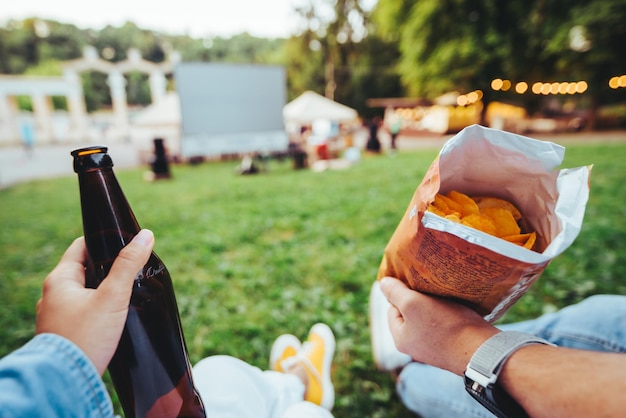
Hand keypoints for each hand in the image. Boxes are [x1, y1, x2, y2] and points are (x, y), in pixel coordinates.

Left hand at [36, 229, 154, 374]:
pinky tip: (113, 317)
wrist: (67, 381)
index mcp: (59, 280)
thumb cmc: (86, 336)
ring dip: (103, 291)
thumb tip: (145, 235)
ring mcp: (55, 316)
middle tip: (132, 271)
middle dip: (108, 269)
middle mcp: (52, 295)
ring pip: (84, 293)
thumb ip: (129, 264)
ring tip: (126, 294)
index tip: (124, 243)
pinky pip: (82, 313)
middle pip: (84, 270)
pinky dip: (98, 310)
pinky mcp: (63, 334)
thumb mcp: (113, 296)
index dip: (103, 241)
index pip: (81, 247)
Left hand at [379, 276, 497, 374]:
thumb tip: (382, 283)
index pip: (393, 307)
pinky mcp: (452, 345)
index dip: (403, 292)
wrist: (482, 349)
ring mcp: (434, 347)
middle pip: (411, 312)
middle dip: (420, 298)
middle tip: (432, 287)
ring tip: (445, 295)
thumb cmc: (445, 326)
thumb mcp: (413, 304)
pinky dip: (449, 313)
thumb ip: (395, 293)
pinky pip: (445, 323)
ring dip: (435, 304)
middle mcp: (415, 346)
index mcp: (400, 339)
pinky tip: (457, 305)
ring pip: (429, 317)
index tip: (417, 283)